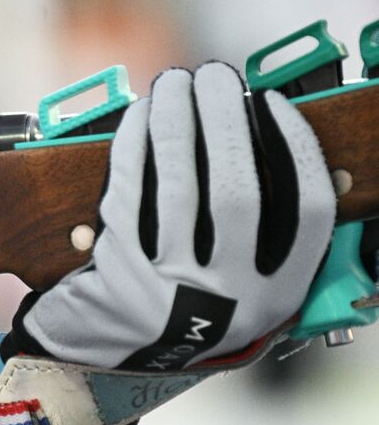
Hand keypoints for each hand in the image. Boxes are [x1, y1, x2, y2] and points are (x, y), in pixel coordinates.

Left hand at [16, 63, 334, 369]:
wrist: (123, 349)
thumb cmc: (197, 296)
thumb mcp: (254, 283)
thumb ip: (274, 229)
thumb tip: (271, 131)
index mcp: (278, 293)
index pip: (306, 210)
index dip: (294, 146)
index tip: (272, 101)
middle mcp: (228, 294)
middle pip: (236, 190)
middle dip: (226, 120)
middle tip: (216, 75)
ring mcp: (169, 285)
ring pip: (176, 185)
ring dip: (177, 120)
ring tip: (177, 81)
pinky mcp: (119, 270)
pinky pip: (128, 191)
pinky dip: (135, 144)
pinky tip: (143, 113)